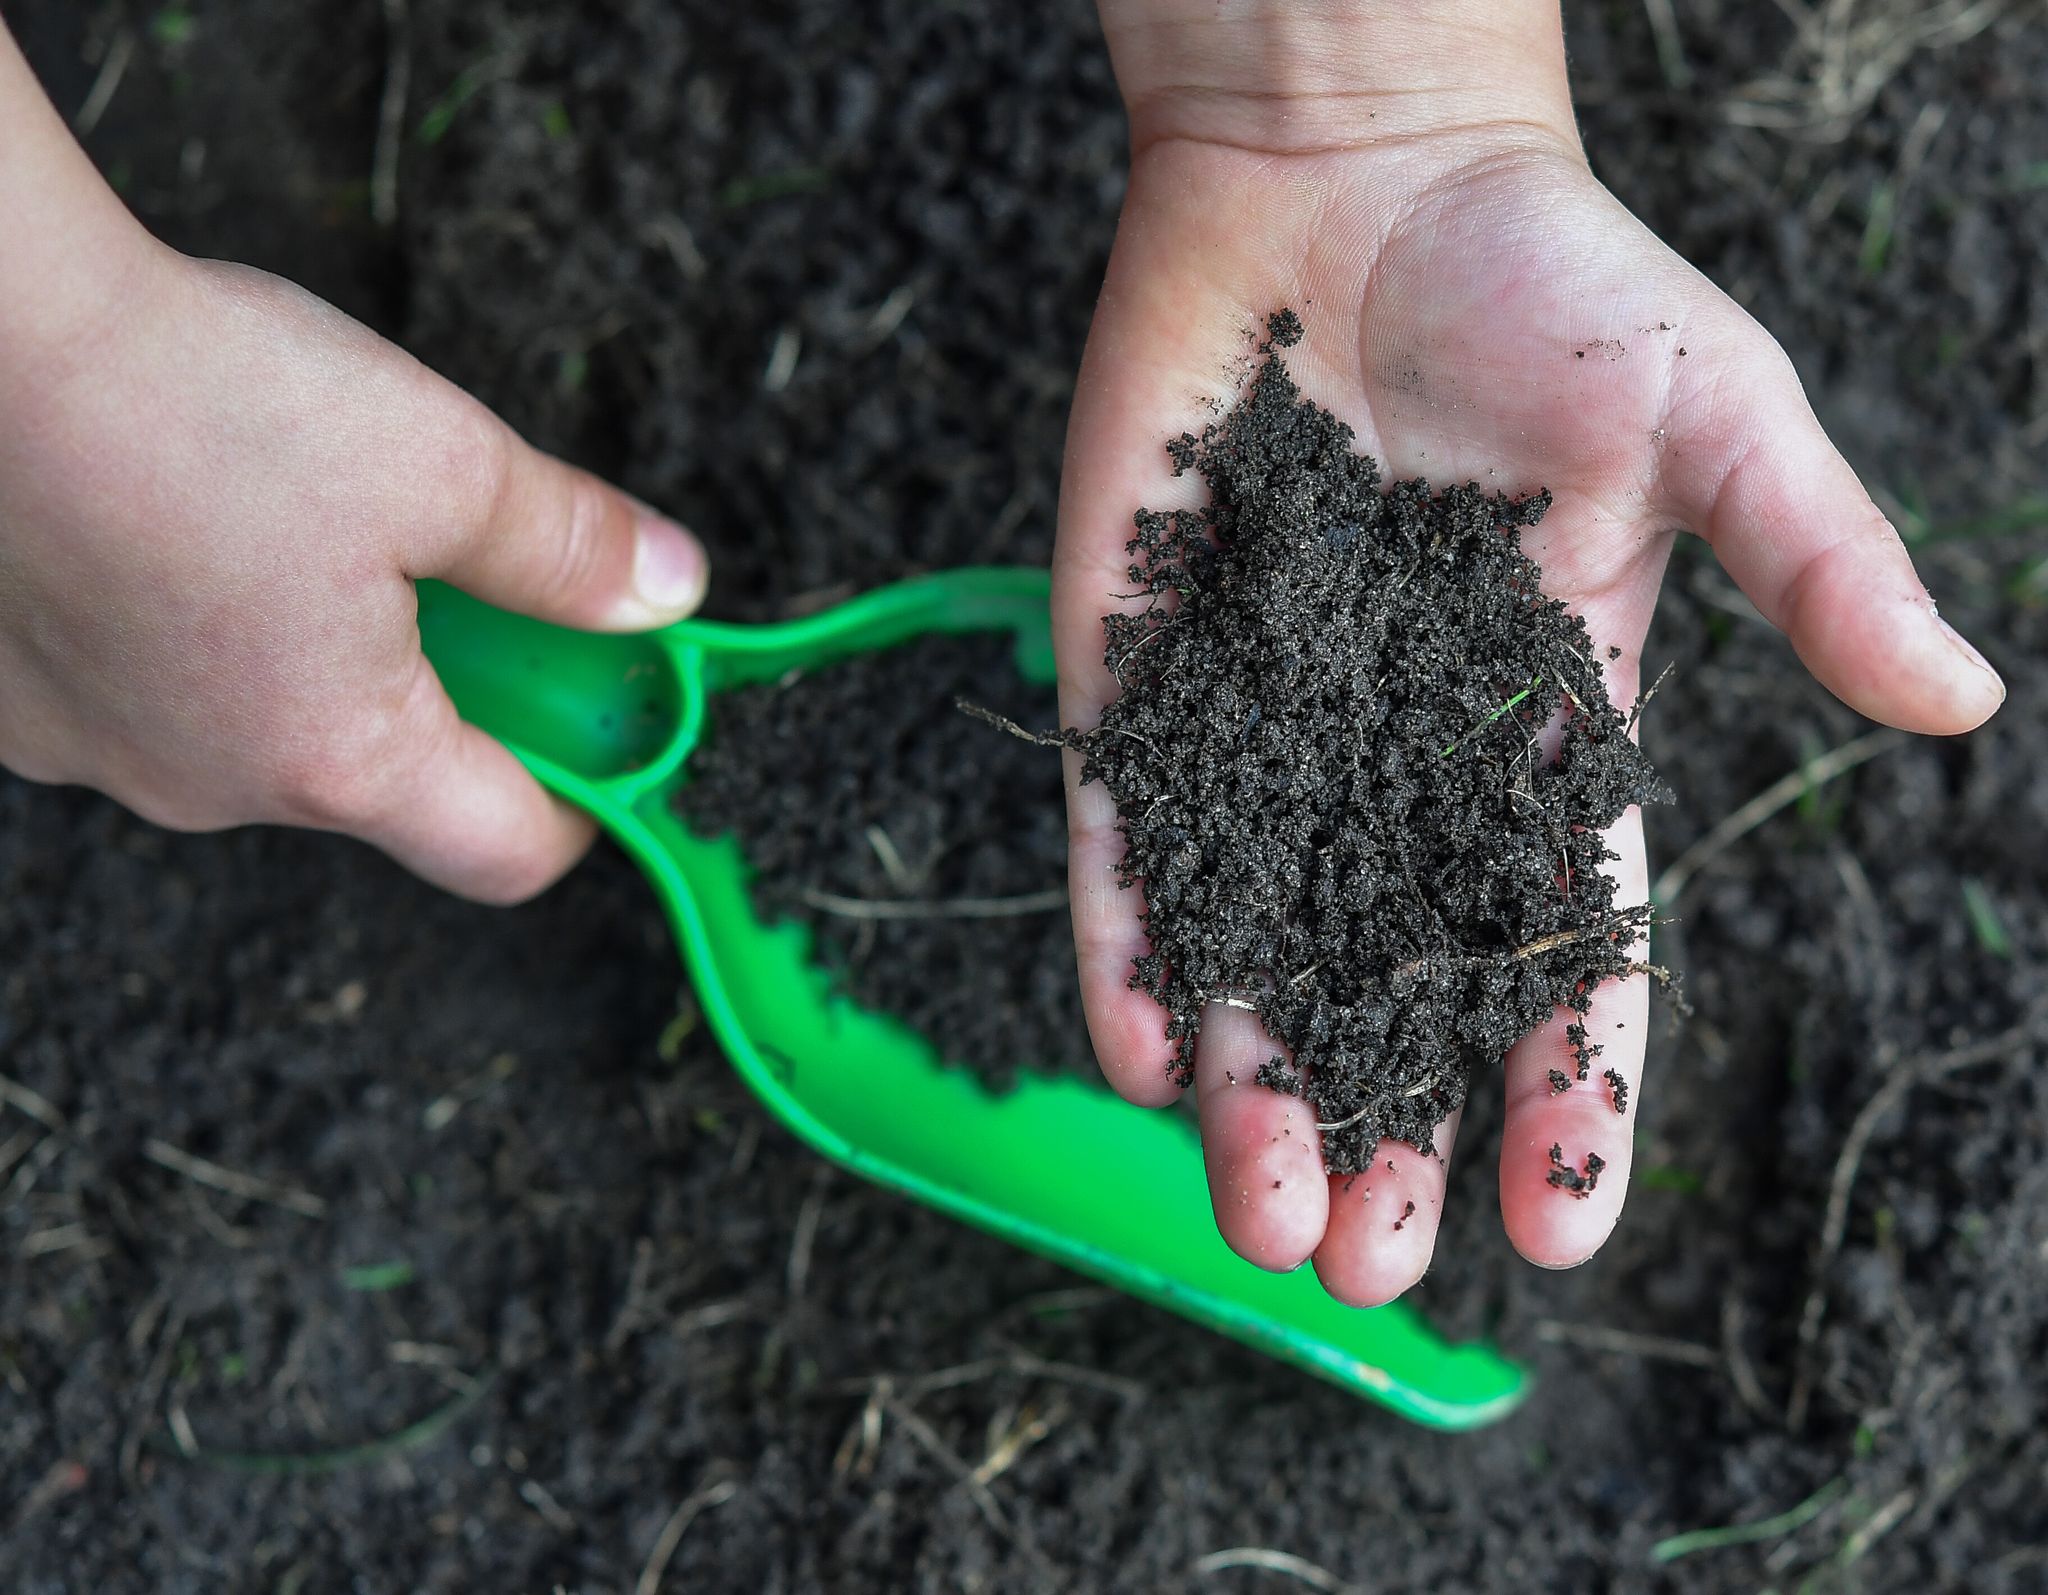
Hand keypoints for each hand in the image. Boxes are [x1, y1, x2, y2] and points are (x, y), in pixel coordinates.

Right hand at [0, 26, 706, 901]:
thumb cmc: (189, 394)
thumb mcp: (441, 460)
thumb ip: (567, 547)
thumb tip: (666, 589)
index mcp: (337, 758)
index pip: (508, 852)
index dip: (584, 798)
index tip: (608, 724)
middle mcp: (209, 788)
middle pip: (388, 783)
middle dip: (451, 693)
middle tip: (465, 576)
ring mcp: (98, 752)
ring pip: (266, 733)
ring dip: (322, 658)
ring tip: (305, 524)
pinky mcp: (18, 702)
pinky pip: (156, 697)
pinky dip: (206, 637)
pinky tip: (191, 530)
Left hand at [1056, 0, 2003, 1303]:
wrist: (1347, 172)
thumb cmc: (1550, 281)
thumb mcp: (1711, 417)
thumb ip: (1812, 561)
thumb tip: (1954, 700)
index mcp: (1546, 726)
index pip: (1564, 941)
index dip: (1563, 1084)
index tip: (1559, 1228)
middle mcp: (1396, 757)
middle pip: (1392, 982)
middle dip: (1382, 1128)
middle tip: (1367, 1266)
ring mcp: (1260, 722)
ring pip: (1254, 939)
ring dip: (1250, 1085)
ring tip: (1256, 1221)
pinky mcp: (1140, 668)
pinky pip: (1127, 829)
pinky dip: (1128, 935)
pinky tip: (1136, 1050)